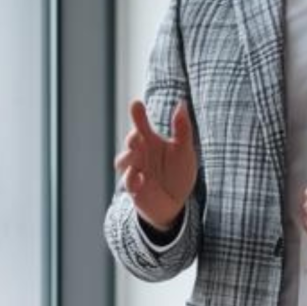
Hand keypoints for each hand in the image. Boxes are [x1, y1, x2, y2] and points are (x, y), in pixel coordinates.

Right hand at [116, 99, 198, 232]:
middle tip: (138, 134)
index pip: (141, 125)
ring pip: (122, 160)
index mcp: (150, 141)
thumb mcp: (184, 150)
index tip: (136, 104)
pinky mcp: (135, 189)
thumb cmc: (177, 173)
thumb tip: (181, 103)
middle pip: (131, 141)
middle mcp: (139, 154)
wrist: (175, 202)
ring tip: (136, 153)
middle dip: (132, 137)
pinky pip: (128, 182)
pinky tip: (141, 177)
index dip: (137, 114)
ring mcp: (135, 170)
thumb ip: (182, 128)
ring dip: (128, 156)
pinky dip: (132, 179)